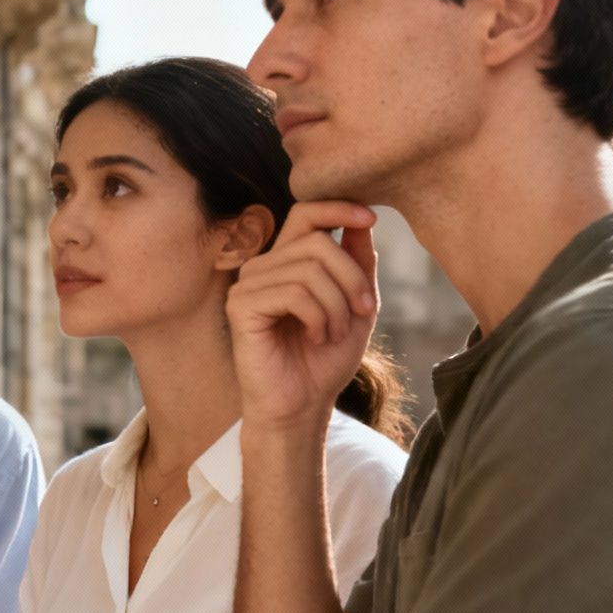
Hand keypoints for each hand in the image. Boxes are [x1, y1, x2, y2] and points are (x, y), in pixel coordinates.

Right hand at [227, 201, 379, 431]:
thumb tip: (363, 221)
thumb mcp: (356, 306)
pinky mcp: (241, 308)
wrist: (302, 405)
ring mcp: (247, 286)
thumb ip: (358, 264)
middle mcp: (263, 267)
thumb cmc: (324, 359)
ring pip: (309, 269)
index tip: (371, 217)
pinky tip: (316, 336)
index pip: (305, 212)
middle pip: (317, 242)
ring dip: (337, 306)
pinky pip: (294, 294)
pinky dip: (318, 317)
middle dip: (351, 277)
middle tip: (362, 311)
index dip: (337, 207)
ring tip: (333, 332)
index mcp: (286, 262)